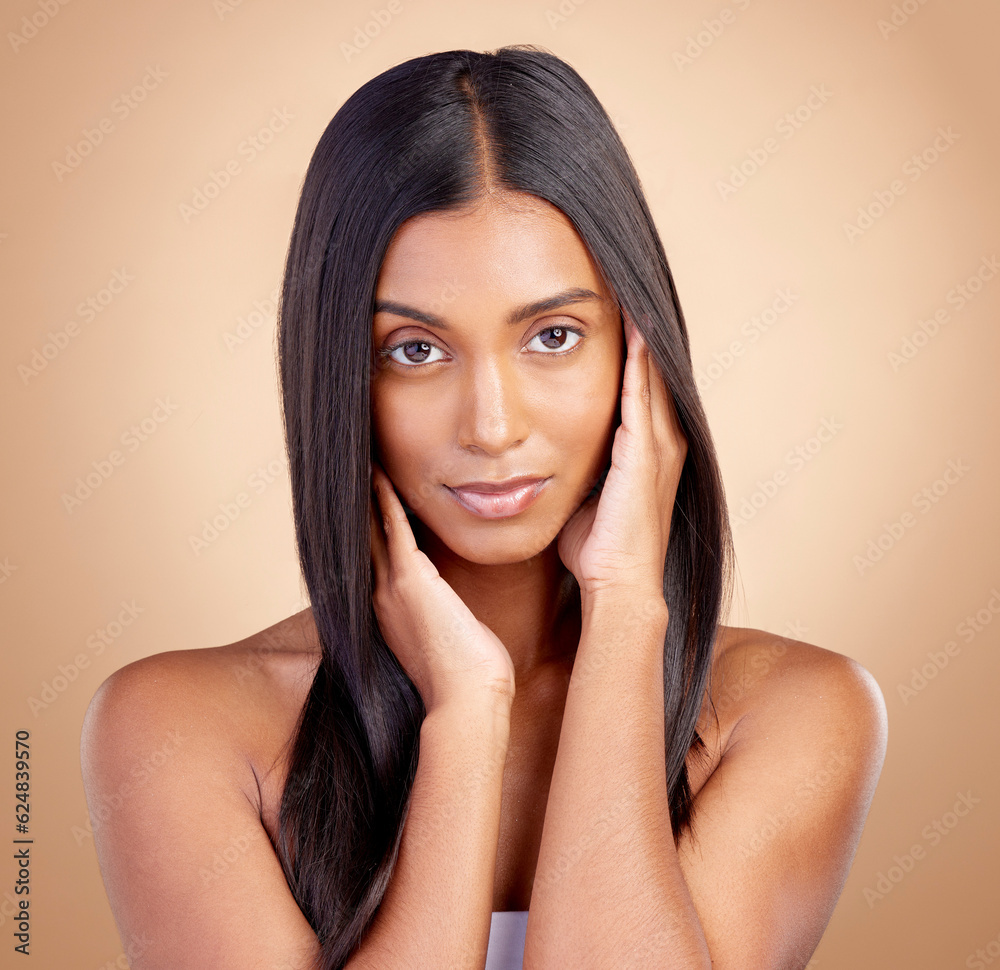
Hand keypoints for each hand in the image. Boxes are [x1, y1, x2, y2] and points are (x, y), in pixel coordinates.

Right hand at [370, 461, 515, 711]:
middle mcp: (380, 598)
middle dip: (354, 506)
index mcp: (386, 612)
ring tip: (361, 464)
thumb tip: (451, 609)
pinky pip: (393, 529)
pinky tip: (380, 474)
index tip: (359, 503)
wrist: (466, 700)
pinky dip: (385, 499)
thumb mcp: (443, 640)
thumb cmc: (465, 677)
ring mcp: (391, 589)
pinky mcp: (411, 580)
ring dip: (366, 495)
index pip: (369, 560)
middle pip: (360, 540)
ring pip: (370, 529)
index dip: (362, 529)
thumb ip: (438, 618)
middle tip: (349, 471)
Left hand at [557, 312, 687, 602]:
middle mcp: (662, 443)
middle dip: (641, 336)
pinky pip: (641, 396)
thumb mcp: (584, 497)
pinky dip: (638, 362)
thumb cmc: (596, 550)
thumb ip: (574, 472)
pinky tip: (632, 330)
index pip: (640, 390)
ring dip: (642, 339)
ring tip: (632, 296)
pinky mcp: (644, 455)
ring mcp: (658, 448)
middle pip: (652, 375)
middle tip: (628, 289)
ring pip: (651, 378)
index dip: (632, 355)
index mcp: (646, 452)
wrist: (617, 585)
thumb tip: (544, 464)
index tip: (616, 318)